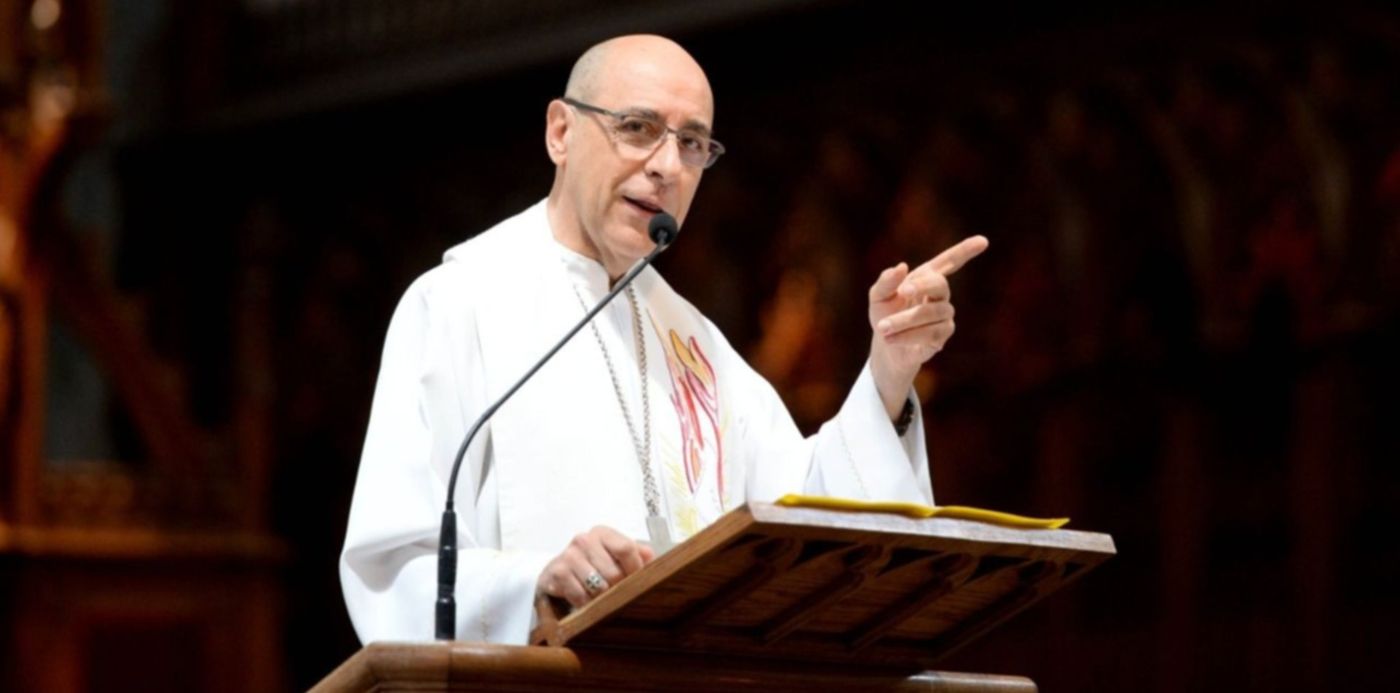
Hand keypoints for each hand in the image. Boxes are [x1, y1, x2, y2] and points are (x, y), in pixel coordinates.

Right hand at [536, 525, 654, 607]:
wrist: (557, 574)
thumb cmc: (592, 564)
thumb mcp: (614, 555)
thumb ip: (637, 554)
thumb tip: (651, 556)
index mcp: (602, 533)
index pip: (626, 548)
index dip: (635, 569)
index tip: (635, 580)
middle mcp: (584, 540)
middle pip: (614, 573)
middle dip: (618, 588)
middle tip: (615, 593)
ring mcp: (569, 556)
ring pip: (599, 587)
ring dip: (602, 598)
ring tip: (600, 596)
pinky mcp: (558, 573)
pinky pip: (582, 597)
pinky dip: (586, 603)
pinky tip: (585, 598)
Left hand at [868, 236, 988, 417]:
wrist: (885, 347)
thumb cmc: (884, 314)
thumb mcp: (878, 296)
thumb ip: (886, 281)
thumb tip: (901, 266)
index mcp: (926, 278)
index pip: (949, 262)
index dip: (965, 251)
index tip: (983, 241)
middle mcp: (939, 295)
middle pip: (940, 284)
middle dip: (922, 285)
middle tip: (903, 291)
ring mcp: (944, 316)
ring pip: (932, 313)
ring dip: (904, 320)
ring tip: (882, 327)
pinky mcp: (941, 337)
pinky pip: (930, 334)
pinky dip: (907, 336)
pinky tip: (891, 339)